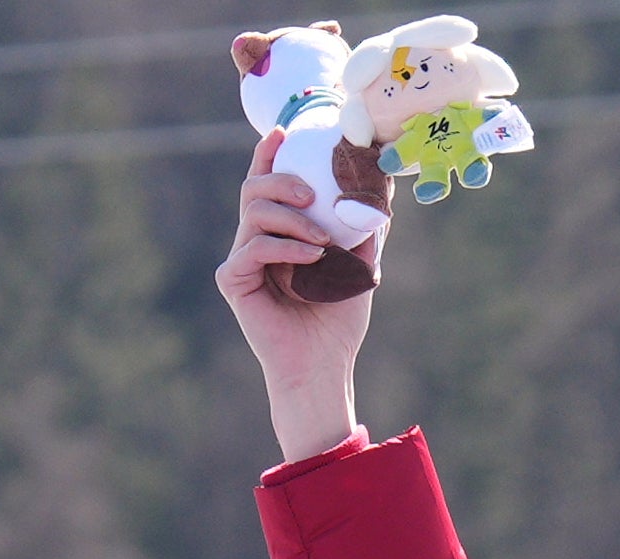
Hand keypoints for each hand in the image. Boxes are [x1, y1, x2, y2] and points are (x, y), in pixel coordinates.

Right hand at [216, 128, 374, 462]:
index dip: (271, 155)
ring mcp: (241, 261)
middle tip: (311, 191)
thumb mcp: (360, 265)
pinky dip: (286, 248)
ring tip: (322, 238)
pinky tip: (313, 257)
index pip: (269, 185)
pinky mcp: (234, 282)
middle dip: (281, 180)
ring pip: (254, 214)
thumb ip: (365, 227)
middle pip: (254, 190)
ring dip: (291, 218)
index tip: (285, 131)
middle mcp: (254, 242)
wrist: (323, 366)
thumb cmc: (338, 320)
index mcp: (278, 234)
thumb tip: (385, 186)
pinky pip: (254, 248)